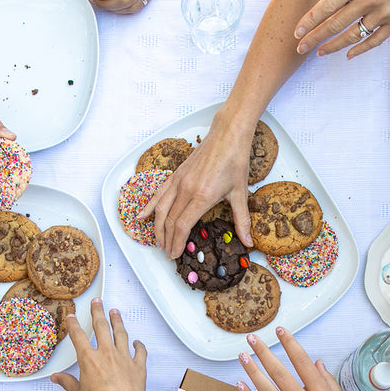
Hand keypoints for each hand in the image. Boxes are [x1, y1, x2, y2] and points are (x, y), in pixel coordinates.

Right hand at [51, 298, 149, 390]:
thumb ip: (68, 383)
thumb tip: (56, 378)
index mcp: (89, 359)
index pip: (78, 336)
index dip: (73, 324)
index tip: (71, 316)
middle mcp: (106, 354)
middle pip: (101, 326)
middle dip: (98, 312)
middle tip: (97, 302)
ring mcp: (124, 358)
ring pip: (121, 334)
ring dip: (117, 321)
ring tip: (115, 312)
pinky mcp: (138, 367)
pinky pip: (140, 352)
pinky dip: (139, 346)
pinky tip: (137, 342)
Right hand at [140, 120, 255, 257]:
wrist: (227, 135)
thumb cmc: (235, 161)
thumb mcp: (240, 193)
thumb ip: (241, 220)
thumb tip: (248, 242)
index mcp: (202, 196)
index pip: (182, 225)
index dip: (176, 242)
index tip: (174, 254)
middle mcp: (186, 189)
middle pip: (169, 220)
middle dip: (166, 240)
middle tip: (167, 254)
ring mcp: (178, 181)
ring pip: (161, 209)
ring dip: (157, 228)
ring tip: (158, 242)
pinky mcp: (176, 174)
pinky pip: (158, 194)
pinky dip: (149, 206)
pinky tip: (141, 216)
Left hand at [237, 327, 363, 390]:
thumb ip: (329, 383)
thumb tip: (316, 362)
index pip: (302, 363)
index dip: (290, 344)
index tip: (280, 330)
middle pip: (280, 373)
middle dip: (264, 352)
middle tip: (251, 338)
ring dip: (253, 372)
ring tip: (242, 356)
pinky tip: (241, 386)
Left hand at [294, 0, 389, 58]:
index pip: (327, 6)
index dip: (309, 21)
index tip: (297, 31)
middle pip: (335, 25)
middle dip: (314, 38)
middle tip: (301, 46)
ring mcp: (385, 13)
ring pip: (352, 36)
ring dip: (333, 47)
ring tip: (320, 52)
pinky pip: (375, 40)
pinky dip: (360, 49)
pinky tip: (349, 54)